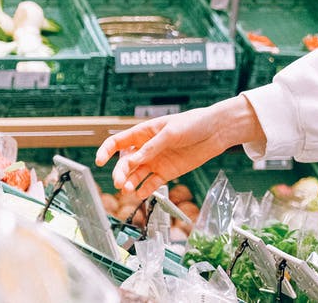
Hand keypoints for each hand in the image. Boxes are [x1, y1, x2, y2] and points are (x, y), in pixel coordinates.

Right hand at [95, 95, 263, 200]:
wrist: (217, 131)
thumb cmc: (194, 123)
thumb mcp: (171, 133)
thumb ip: (152, 148)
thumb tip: (133, 161)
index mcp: (144, 133)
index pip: (118, 142)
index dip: (106, 151)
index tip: (99, 162)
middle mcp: (147, 148)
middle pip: (125, 163)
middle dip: (120, 173)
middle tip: (120, 183)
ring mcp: (156, 161)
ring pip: (136, 175)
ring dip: (130, 183)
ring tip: (128, 190)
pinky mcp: (167, 172)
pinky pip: (152, 183)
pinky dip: (145, 190)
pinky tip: (140, 194)